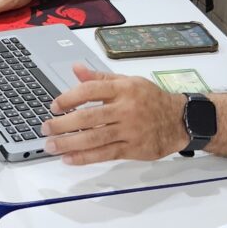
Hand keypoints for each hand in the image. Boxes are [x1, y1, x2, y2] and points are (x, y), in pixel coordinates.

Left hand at [42, 64, 188, 163]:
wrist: (180, 120)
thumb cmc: (151, 99)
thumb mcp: (128, 81)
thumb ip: (100, 77)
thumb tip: (76, 69)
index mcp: (123, 89)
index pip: (90, 91)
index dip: (69, 98)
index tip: (54, 106)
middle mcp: (126, 109)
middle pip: (88, 118)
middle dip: (63, 124)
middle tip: (46, 128)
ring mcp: (130, 131)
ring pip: (95, 138)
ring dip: (69, 143)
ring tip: (51, 146)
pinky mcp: (133, 149)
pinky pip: (105, 154)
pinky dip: (85, 158)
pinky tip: (69, 158)